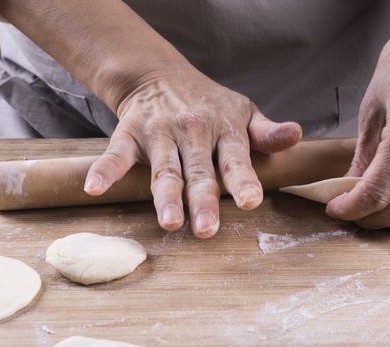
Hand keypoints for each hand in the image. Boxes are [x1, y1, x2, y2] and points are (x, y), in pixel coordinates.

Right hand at [83, 66, 301, 237]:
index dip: (243, 180)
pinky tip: (93, 188)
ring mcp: (159, 134)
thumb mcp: (244, 112)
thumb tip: (296, 135)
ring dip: (164, 196)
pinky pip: (115, 155)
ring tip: (170, 222)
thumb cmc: (210, 104)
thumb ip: (267, 132)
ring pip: (163, 170)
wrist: (159, 75)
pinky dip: (103, 171)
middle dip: (203, 200)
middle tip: (207, 229)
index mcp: (224, 130)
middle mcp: (192, 132)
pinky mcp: (128, 135)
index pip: (236, 159)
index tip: (250, 201)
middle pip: (198, 172)